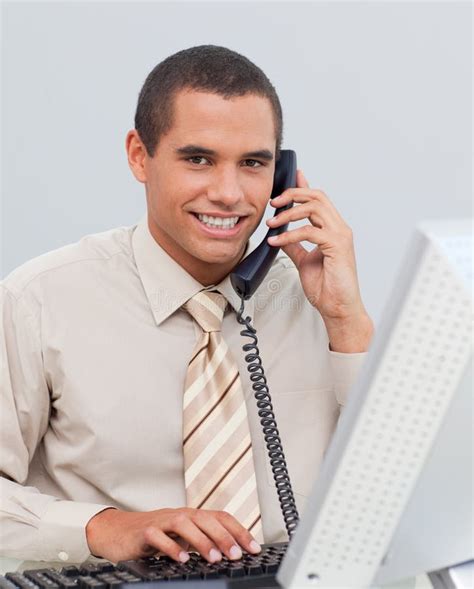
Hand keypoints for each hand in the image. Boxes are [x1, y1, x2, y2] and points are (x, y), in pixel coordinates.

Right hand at [86, 507, 260, 563]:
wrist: (116, 531)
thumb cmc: (153, 535)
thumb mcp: (181, 537)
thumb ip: (201, 542)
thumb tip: (229, 554)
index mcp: (192, 516)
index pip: (220, 517)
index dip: (239, 531)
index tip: (254, 548)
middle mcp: (179, 514)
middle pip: (205, 518)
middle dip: (224, 536)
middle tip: (237, 555)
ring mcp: (161, 521)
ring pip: (185, 523)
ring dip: (202, 540)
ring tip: (215, 558)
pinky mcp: (144, 532)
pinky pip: (158, 536)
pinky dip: (171, 547)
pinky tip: (182, 559)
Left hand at [266, 170, 372, 350]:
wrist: (338, 308)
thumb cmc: (327, 288)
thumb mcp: (304, 261)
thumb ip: (295, 246)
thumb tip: (281, 236)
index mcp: (332, 230)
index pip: (318, 200)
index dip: (304, 186)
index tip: (291, 176)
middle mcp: (339, 228)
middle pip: (317, 197)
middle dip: (293, 194)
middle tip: (273, 203)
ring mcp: (340, 236)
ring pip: (314, 208)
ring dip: (289, 213)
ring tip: (272, 223)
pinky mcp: (337, 246)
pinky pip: (310, 231)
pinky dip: (290, 234)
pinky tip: (277, 241)